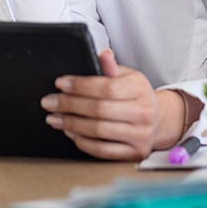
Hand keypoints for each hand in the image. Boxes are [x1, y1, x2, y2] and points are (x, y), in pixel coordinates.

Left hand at [41, 49, 185, 160]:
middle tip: (49, 102)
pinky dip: (82, 141)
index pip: (106, 87)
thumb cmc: (135, 95)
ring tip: (54, 118)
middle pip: (99, 110)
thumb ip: (112, 67)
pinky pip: (102, 150)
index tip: (60, 83)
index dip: (80, 86)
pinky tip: (70, 132)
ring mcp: (141, 135)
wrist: (157, 120)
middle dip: (69, 105)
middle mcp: (144, 112)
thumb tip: (102, 54)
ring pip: (98, 131)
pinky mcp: (134, 153)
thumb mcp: (127, 76)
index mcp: (140, 88)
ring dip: (71, 124)